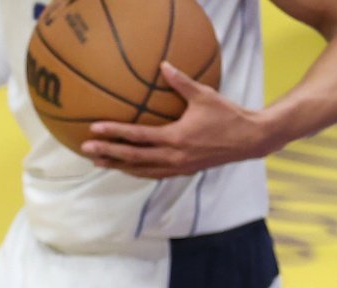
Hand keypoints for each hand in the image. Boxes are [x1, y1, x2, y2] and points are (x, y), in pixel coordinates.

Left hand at [80, 62, 274, 178]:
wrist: (249, 140)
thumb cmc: (228, 115)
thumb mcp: (204, 95)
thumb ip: (181, 82)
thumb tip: (163, 65)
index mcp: (176, 139)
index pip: (138, 137)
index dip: (114, 133)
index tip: (95, 129)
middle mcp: (174, 157)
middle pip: (134, 158)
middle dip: (109, 154)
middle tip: (87, 149)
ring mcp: (179, 167)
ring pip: (142, 170)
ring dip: (119, 166)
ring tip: (100, 161)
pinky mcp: (184, 170)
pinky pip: (154, 173)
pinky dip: (138, 171)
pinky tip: (126, 167)